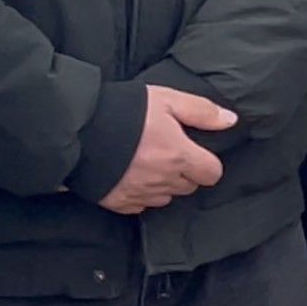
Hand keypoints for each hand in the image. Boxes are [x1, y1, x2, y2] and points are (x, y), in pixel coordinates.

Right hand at [98, 86, 235, 215]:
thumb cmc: (124, 110)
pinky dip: (140, 194)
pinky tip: (130, 176)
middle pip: (189, 186)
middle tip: (167, 152)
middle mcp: (163, 180)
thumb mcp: (167, 100)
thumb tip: (231, 121)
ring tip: (147, 162)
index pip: (212, 173)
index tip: (195, 152)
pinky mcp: (118, 202)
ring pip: (166, 197)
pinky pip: (140, 205)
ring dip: (164, 184)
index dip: (206, 163)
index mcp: (180, 156)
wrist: (75, 127)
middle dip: (185, 172)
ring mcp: (140, 194)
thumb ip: (201, 112)